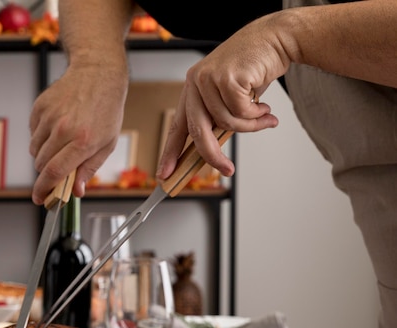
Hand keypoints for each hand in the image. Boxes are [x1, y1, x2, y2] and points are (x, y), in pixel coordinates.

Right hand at [29, 63, 127, 204]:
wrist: (97, 74)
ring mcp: (50, 117)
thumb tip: (76, 192)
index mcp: (82, 141)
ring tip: (62, 143)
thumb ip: (89, 170)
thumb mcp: (106, 144)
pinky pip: (33, 134)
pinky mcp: (40, 107)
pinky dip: (41, 137)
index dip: (44, 189)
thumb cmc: (105, 111)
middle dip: (47, 172)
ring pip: (35, 151)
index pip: (54, 172)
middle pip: (42, 165)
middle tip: (60, 166)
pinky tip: (57, 127)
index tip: (39, 199)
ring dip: (44, 154)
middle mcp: (63, 129)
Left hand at [157, 14, 286, 179]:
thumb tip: (210, 154)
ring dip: (249, 126)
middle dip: (212, 156)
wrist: (277, 39)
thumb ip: (218, 121)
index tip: (164, 174)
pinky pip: (240, 113)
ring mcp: (209, 77)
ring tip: (263, 117)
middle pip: (197, 131)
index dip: (170, 153)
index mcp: (192, 89)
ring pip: (225, 123)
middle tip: (227, 170)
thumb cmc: (254, 70)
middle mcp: (195, 82)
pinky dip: (256, 115)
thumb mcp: (229, 99)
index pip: (178, 126)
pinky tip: (264, 105)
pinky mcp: (226, 76)